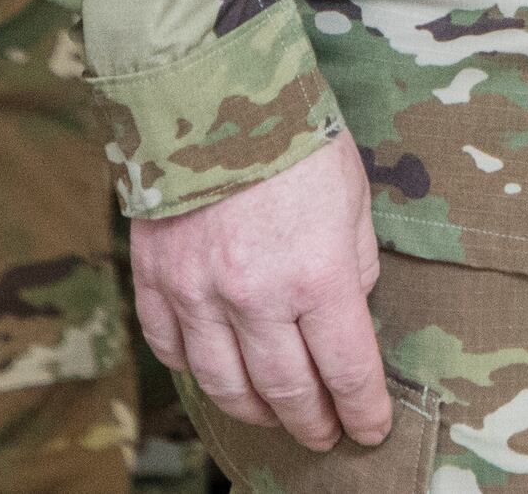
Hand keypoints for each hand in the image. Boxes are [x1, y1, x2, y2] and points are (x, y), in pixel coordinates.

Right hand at [131, 138, 389, 450]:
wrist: (212, 91)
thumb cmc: (295, 137)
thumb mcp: (352, 196)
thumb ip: (353, 261)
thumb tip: (350, 309)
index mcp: (316, 274)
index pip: (346, 368)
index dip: (362, 409)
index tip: (372, 430)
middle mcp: (254, 296)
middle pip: (286, 389)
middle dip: (312, 421)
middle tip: (326, 437)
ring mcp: (197, 293)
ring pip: (223, 384)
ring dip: (255, 411)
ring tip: (276, 418)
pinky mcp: (156, 280)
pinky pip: (171, 348)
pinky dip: (196, 372)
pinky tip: (217, 376)